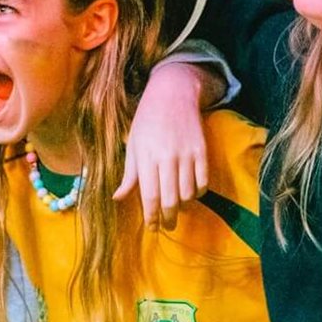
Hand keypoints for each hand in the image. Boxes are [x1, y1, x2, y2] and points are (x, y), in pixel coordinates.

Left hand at [118, 62, 213, 229]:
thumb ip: (129, 174)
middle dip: (168, 218)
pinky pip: (203, 181)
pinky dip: (199, 192)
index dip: (151, 217)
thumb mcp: (133, 145)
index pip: (149, 196)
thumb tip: (118, 198)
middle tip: (167, 225)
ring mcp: (186, 153)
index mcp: (145, 156)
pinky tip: (192, 192)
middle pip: (170, 199)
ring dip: (183, 205)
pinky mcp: (201, 149)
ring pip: (188, 193)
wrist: (172, 93)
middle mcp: (166, 156)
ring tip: (177, 206)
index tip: (152, 228)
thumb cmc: (147, 120)